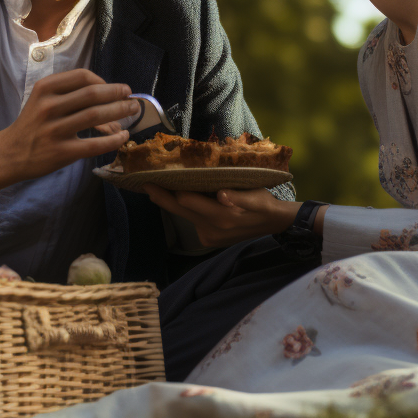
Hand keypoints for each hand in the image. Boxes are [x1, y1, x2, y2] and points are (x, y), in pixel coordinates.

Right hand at [0, 70, 136, 197]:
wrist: (10, 154)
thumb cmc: (32, 124)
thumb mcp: (42, 100)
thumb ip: (69, 94)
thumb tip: (109, 95)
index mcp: (45, 89)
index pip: (82, 76)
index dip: (104, 80)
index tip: (116, 88)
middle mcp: (49, 106)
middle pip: (92, 94)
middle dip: (117, 94)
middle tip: (131, 98)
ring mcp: (55, 130)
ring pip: (96, 116)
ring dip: (119, 112)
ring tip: (132, 111)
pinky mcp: (61, 152)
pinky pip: (95, 144)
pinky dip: (113, 140)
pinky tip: (122, 137)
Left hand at [142, 185, 300, 248]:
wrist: (273, 224)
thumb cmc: (264, 204)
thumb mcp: (257, 198)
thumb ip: (239, 198)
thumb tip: (222, 195)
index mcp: (222, 216)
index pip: (188, 201)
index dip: (170, 189)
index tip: (155, 177)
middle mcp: (211, 229)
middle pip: (179, 211)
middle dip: (161, 197)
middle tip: (144, 184)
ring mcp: (208, 236)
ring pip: (183, 217)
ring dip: (170, 202)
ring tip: (155, 186)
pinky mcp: (208, 239)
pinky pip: (191, 221)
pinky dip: (183, 209)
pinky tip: (176, 196)